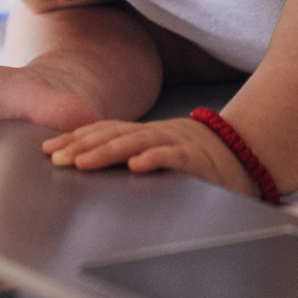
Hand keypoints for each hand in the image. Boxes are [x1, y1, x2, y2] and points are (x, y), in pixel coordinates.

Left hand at [40, 116, 256, 195]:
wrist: (248, 153)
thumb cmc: (200, 161)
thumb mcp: (161, 155)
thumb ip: (133, 156)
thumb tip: (90, 166)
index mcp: (147, 134)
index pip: (106, 131)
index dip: (77, 138)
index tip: (49, 149)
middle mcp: (158, 133)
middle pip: (115, 135)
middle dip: (82, 145)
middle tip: (55, 157)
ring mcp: (178, 143)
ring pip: (139, 143)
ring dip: (109, 151)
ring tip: (83, 161)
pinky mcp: (198, 160)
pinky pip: (176, 157)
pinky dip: (156, 159)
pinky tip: (137, 165)